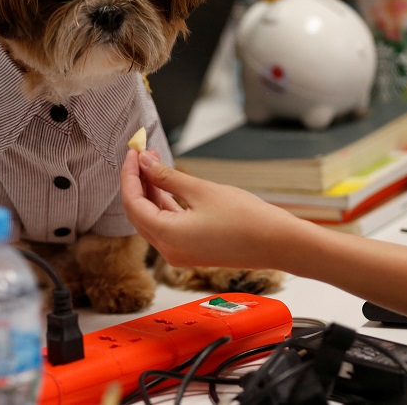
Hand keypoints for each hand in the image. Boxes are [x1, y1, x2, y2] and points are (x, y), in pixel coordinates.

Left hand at [120, 149, 298, 270]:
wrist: (277, 243)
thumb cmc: (245, 218)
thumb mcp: (201, 190)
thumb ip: (167, 176)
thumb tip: (144, 162)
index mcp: (166, 237)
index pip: (132, 203)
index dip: (129, 175)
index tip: (133, 153)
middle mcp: (168, 250)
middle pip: (138, 213)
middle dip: (137, 182)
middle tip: (143, 154)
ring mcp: (179, 253)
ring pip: (152, 219)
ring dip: (151, 191)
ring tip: (154, 163)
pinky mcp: (191, 250)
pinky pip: (168, 226)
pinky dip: (164, 204)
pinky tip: (167, 184)